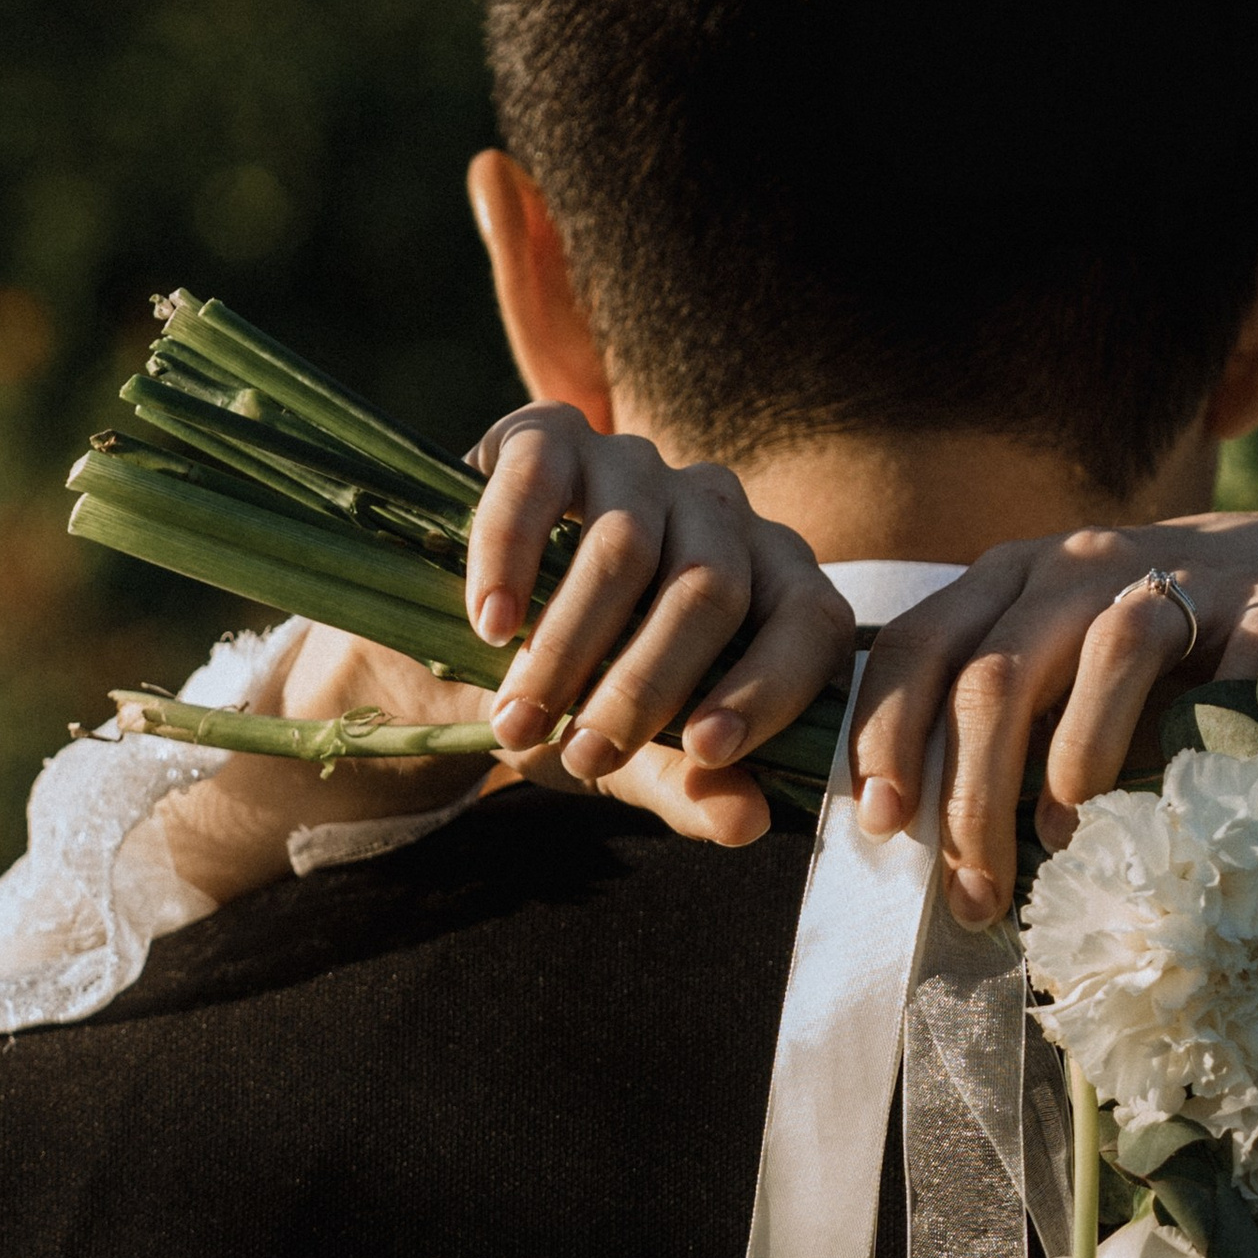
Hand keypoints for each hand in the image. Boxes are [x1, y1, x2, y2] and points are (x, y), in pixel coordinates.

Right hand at [462, 404, 854, 841]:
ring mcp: (635, 461)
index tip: (705, 753)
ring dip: (567, 647)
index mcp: (768, 580)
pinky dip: (512, 560)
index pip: (812, 620)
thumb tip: (750, 823)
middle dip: (646, 688)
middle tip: (584, 755)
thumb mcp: (631, 757)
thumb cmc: (568, 698)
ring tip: (518, 721)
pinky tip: (490, 626)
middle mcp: (718, 507)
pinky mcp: (547, 434)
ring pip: (625, 548)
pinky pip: (539, 485)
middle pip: (712, 588)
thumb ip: (691, 784)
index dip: (771, 688)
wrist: (444, 646)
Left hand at [851, 515, 1257, 926]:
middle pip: (999, 670)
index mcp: (1015, 577)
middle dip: (972, 792)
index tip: (881, 821)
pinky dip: (1205, 738)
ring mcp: (1181, 576)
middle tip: (973, 889)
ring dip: (1076, 758)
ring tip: (1064, 841)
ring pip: (1108, 653)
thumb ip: (1002, 719)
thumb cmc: (1160, 642)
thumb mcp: (1062, 655)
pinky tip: (1187, 801)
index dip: (887, 732)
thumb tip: (931, 843)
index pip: (922, 644)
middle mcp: (1083, 564)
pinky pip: (1233, 668)